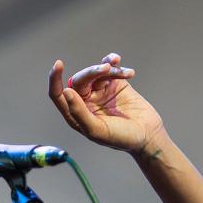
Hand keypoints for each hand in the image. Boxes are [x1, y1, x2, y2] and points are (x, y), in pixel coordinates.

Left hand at [48, 53, 164, 153]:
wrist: (147, 135)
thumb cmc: (120, 138)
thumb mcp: (97, 129)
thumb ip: (79, 112)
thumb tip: (66, 91)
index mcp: (76, 114)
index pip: (58, 95)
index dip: (55, 79)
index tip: (59, 64)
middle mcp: (85, 101)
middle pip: (80, 79)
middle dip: (93, 71)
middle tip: (108, 69)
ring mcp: (100, 91)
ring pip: (97, 72)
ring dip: (110, 69)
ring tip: (125, 74)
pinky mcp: (115, 84)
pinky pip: (111, 68)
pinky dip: (116, 64)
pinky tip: (126, 69)